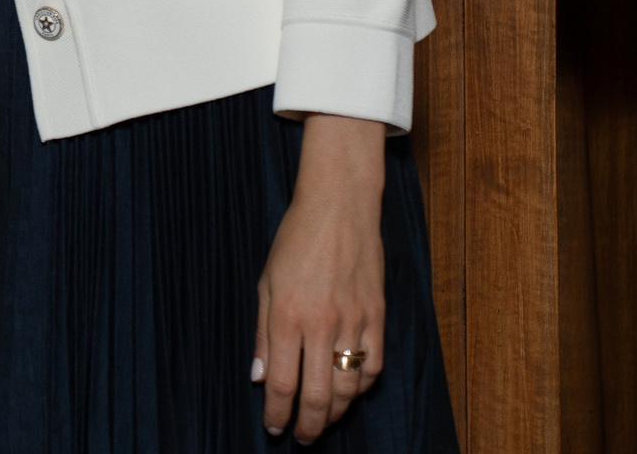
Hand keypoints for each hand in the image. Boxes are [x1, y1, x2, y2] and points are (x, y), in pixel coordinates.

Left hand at [254, 112, 385, 441]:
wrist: (339, 206)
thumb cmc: (295, 240)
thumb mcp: (266, 282)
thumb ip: (262, 333)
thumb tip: (258, 379)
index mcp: (287, 315)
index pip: (282, 382)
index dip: (277, 413)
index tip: (274, 427)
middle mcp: (321, 323)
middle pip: (319, 395)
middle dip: (309, 425)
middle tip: (302, 437)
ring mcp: (354, 320)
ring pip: (350, 387)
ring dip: (337, 412)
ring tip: (325, 420)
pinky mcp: (378, 315)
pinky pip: (375, 364)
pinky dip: (363, 385)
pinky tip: (351, 390)